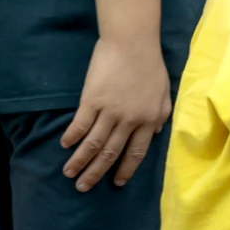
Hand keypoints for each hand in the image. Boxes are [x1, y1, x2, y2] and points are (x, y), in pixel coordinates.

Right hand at [61, 37, 171, 188]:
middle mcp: (129, 120)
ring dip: (79, 161)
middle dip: (96, 173)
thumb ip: (161, 114)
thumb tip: (156, 133)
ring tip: (69, 174)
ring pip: (93, 144)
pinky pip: (80, 124)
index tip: (116, 182)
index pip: (136, 152)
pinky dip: (72, 137)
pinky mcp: (92, 100)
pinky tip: (65, 145)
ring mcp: (110, 111)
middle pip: (110, 153)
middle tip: (84, 187)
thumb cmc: (150, 64)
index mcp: (149, 120)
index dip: (125, 169)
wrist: (132, 42)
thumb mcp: (164, 92)